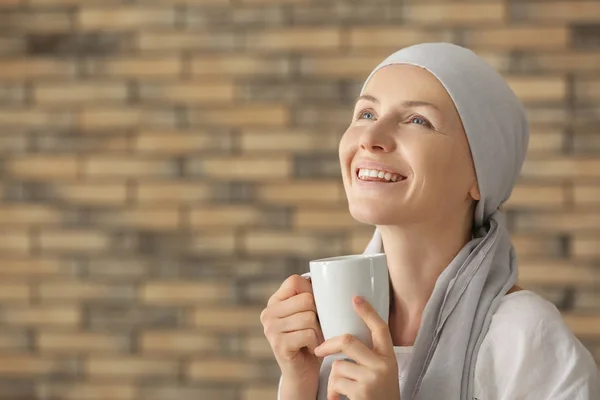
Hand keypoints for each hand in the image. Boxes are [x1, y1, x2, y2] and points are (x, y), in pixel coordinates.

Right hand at [260, 275, 324, 395]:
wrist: (304, 372)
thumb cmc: (311, 338)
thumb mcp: (309, 312)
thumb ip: (311, 295)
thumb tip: (329, 278)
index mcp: (274, 301)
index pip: (295, 281)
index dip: (311, 292)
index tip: (314, 308)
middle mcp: (268, 313)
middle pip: (306, 299)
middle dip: (318, 315)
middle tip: (315, 328)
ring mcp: (270, 329)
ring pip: (309, 317)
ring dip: (319, 331)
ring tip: (314, 339)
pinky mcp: (278, 344)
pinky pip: (308, 333)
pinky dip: (316, 342)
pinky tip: (311, 348)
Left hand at [314, 296, 399, 399]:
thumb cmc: (378, 395)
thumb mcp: (380, 373)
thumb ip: (368, 356)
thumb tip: (343, 340)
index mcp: (388, 357)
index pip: (380, 328)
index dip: (368, 312)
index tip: (356, 298)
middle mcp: (383, 365)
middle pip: (348, 341)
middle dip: (328, 344)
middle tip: (319, 350)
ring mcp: (373, 378)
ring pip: (338, 366)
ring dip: (334, 379)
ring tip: (343, 389)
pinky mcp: (362, 392)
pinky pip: (336, 383)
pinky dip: (333, 393)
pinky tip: (341, 399)